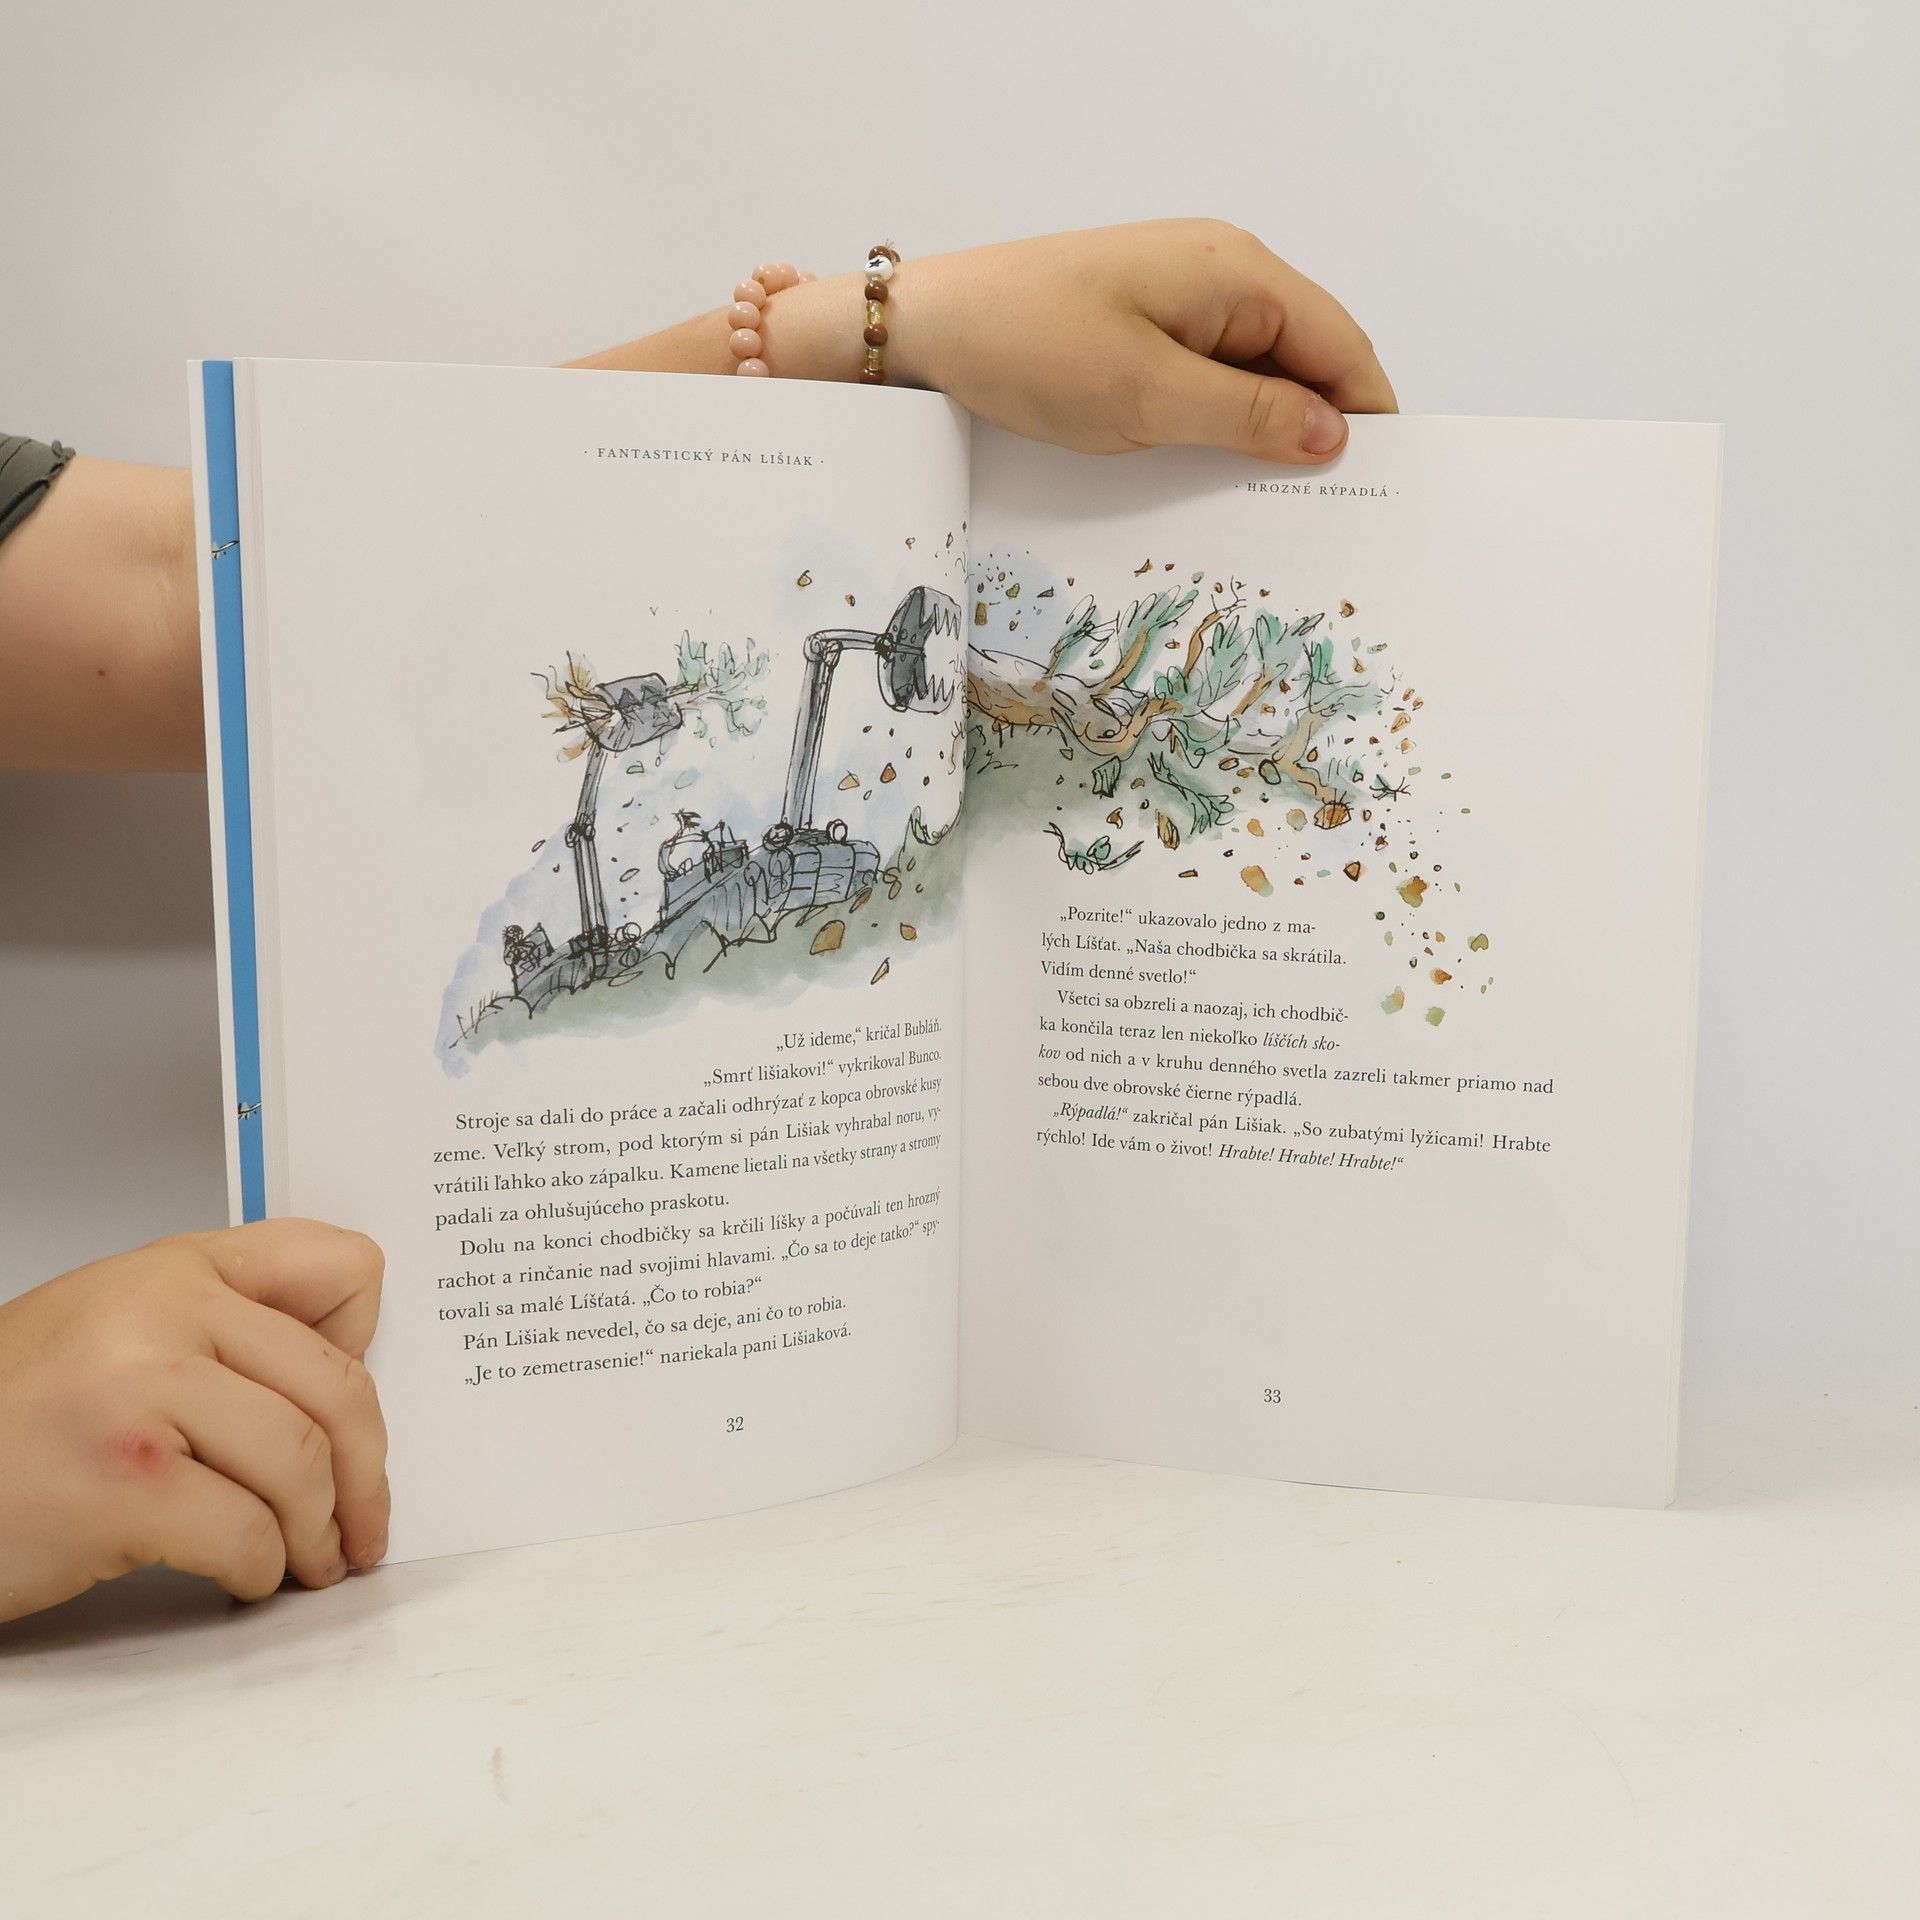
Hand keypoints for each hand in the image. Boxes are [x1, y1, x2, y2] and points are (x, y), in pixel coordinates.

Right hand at [0, 1219, 388, 1623]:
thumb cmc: (8, 1415)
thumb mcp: (115, 1327)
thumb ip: (220, 1326)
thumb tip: (348, 1365)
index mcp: (175, 1268)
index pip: (335, 1266)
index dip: (372, 1340)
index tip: (368, 1409)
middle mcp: (163, 1316)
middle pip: (336, 1387)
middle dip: (366, 1471)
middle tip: (367, 1519)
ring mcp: (142, 1397)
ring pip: (300, 1466)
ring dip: (319, 1533)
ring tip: (311, 1559)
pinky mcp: (123, 1486)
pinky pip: (246, 1534)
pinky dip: (261, 1570)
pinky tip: (247, 1576)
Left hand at [889, 220, 1396, 462]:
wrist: (926, 328)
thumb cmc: (1031, 347)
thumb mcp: (1149, 396)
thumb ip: (1249, 415)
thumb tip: (1333, 433)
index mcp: (1237, 272)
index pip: (1340, 342)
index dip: (1369, 411)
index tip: (1387, 482)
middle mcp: (1221, 273)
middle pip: (1305, 356)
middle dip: (1320, 426)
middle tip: (1332, 511)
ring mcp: (1180, 297)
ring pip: (1256, 371)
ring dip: (1267, 429)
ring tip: (1275, 501)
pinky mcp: (1144, 323)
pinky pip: (1209, 374)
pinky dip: (1222, 419)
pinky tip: (1216, 468)